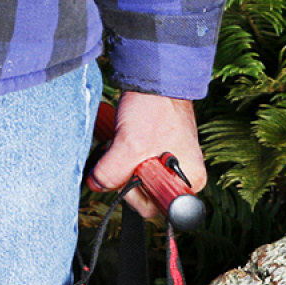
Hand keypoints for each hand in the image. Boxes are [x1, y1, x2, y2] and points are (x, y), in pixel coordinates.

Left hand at [89, 92, 206, 218]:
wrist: (156, 78)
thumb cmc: (156, 109)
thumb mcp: (129, 146)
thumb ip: (111, 172)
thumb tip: (96, 185)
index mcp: (189, 181)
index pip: (155, 206)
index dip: (133, 194)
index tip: (124, 174)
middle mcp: (183, 176)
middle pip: (146, 192)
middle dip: (127, 176)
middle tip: (121, 154)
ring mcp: (171, 163)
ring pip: (139, 177)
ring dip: (123, 163)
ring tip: (122, 142)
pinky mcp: (159, 151)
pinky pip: (138, 162)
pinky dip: (126, 153)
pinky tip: (123, 139)